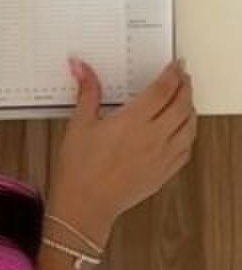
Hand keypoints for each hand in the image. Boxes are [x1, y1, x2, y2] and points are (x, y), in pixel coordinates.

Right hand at [48, 58, 196, 241]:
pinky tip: (182, 129)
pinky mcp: (165, 171)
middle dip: (185, 87)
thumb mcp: (79, 125)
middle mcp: (154, 137)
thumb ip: (87, 92)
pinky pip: (187, 147)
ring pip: (190, 125)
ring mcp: (163, 155)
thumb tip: (82, 68)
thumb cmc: (79, 168)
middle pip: (183, 104)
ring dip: (191, 108)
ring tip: (185, 100)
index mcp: (133, 121)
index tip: (175, 65)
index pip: (163, 90)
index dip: (173, 74)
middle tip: (182, 78)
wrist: (86, 204)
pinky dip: (189, 132)